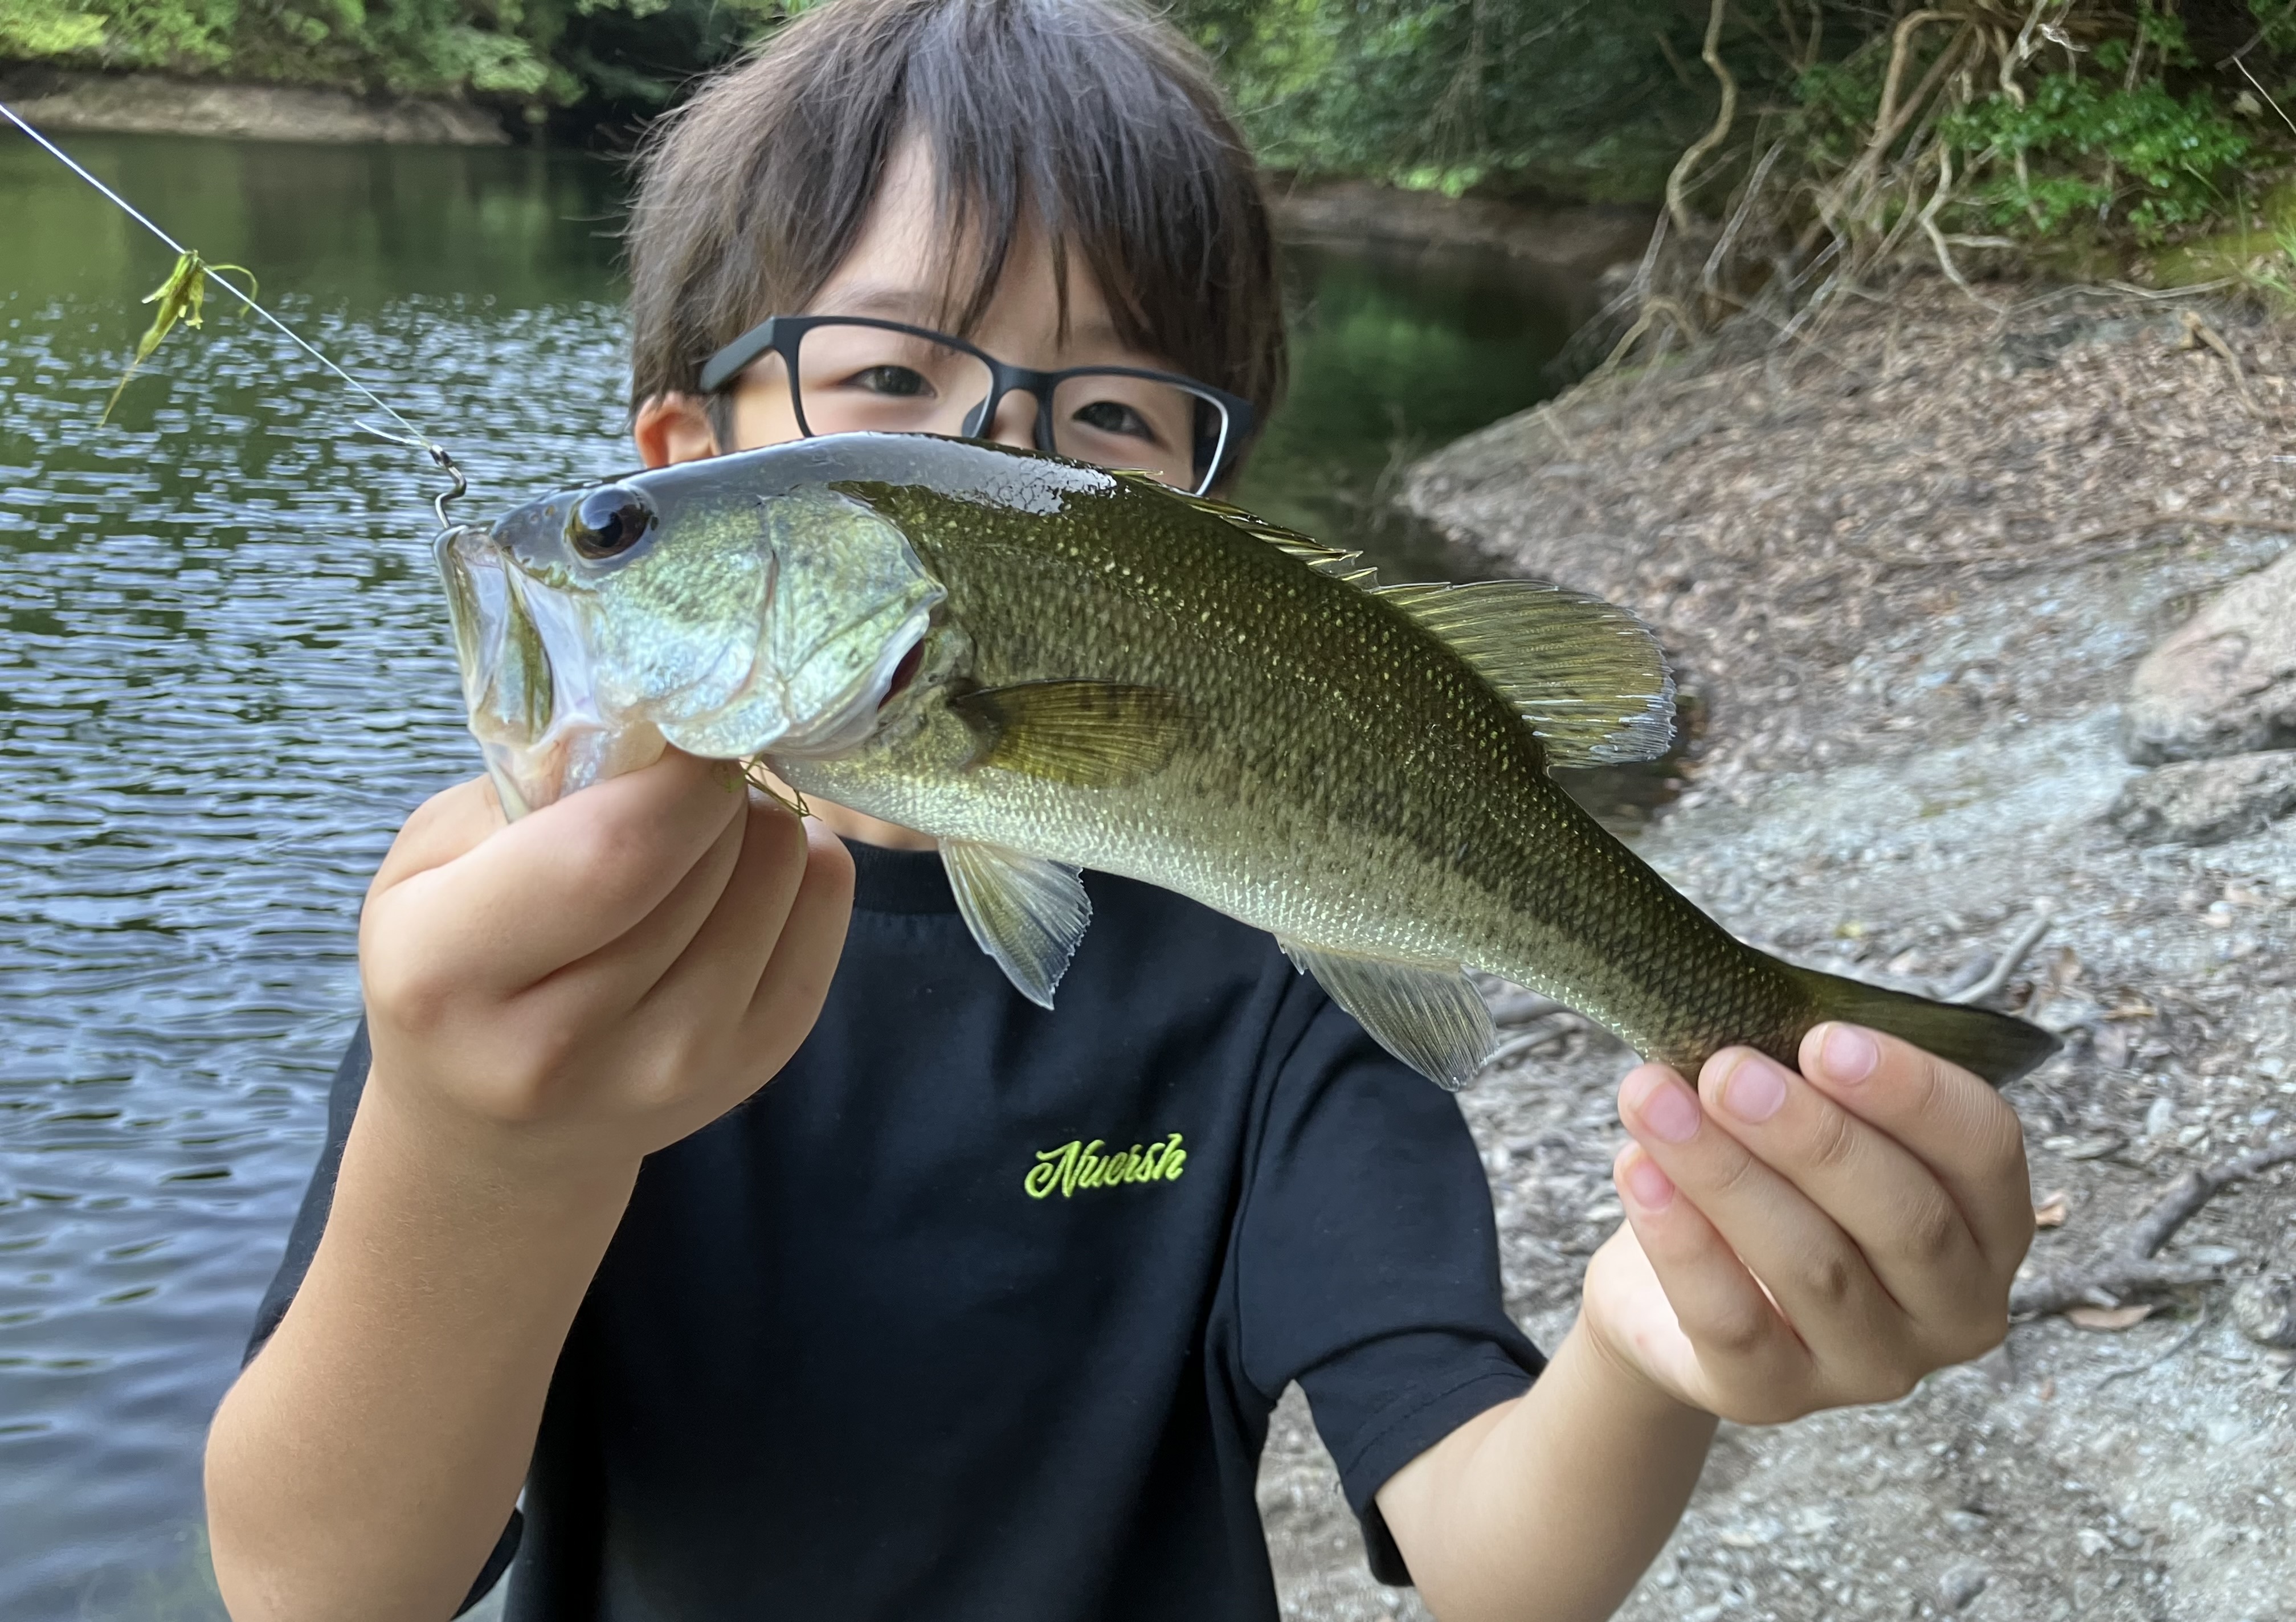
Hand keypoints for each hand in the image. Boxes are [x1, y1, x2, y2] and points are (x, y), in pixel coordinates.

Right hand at [357, 750, 853, 1175]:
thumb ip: (530, 789)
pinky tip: (742, 873)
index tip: (671, 734)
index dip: (670, 772)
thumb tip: (664, 723)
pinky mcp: (754, 1066)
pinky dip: (801, 864)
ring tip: (698, 833)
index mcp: (447, 978)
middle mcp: (559, 1048)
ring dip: (754, 821)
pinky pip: (825, 910)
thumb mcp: (430, 863)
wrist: (493, 1130)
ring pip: (779, 872)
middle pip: (707, 857)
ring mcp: (670, 1070)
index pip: (614, 853)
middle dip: (708, 785)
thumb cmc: (451, 964)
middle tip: (675, 780)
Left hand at [1581, 1025, 2031, 1424]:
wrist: (1670, 1283)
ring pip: (1813, 1267)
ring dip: (1726, 1173)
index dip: (1912, 1092)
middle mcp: (1953, 1308)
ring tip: (1652, 1098)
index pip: (1984, 1149)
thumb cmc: (1766, 1178)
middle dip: (1812, 1137)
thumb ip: (1809, 1081)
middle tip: (1726, 1069)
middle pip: (1905, 1219)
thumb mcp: (1803, 1122)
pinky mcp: (1775, 1397)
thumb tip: (1752, 1021)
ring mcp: (1872, 1366)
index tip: (1824, 1036)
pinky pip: (1732, 1321)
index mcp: (1987, 1221)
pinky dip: (1681, 1241)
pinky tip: (1637, 1170)